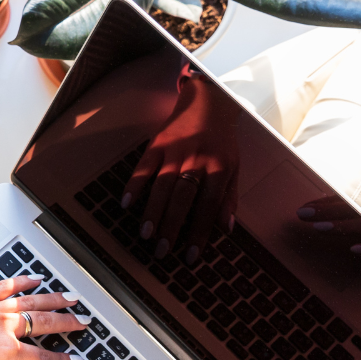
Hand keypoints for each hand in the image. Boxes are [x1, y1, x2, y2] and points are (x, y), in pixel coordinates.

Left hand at [0, 275, 86, 359]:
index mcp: (6, 351)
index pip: (44, 356)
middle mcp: (0, 325)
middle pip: (44, 322)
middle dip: (68, 323)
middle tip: (83, 323)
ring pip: (29, 301)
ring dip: (53, 299)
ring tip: (70, 298)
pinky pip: (3, 286)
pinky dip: (21, 282)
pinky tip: (34, 280)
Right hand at [122, 70, 238, 264]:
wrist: (207, 103)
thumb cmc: (222, 140)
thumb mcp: (234, 167)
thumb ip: (229, 198)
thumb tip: (226, 229)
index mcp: (218, 168)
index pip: (208, 207)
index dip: (199, 233)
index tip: (191, 256)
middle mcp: (196, 160)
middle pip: (182, 198)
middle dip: (172, 226)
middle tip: (162, 251)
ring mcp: (174, 151)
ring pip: (162, 185)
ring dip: (152, 211)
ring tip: (145, 235)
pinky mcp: (156, 144)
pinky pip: (143, 167)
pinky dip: (134, 185)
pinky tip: (126, 203)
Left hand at [296, 196, 360, 262]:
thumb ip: (357, 225)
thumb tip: (324, 218)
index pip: (351, 204)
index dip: (327, 203)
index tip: (305, 206)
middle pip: (356, 211)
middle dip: (327, 210)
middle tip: (302, 213)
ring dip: (342, 226)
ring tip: (319, 227)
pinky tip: (356, 250)